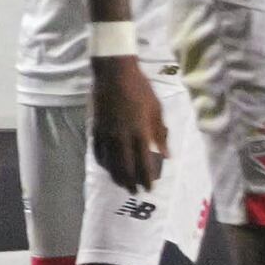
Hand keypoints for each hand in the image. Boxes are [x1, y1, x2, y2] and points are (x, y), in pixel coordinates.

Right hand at [90, 50, 166, 195]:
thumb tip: (167, 155)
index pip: (144, 162)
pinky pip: (98, 150)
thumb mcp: (157, 109)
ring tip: (121, 184)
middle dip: (131, 181)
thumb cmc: (140, 89)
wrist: (114, 73)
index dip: (147, 178)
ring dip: (116, 175)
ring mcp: (107, 133)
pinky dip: (102, 162)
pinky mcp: (96, 127)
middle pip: (125, 166)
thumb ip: (160, 134)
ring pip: (110, 161)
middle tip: (135, 191)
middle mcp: (122, 136)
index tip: (149, 188)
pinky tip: (106, 167)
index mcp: (140, 132)